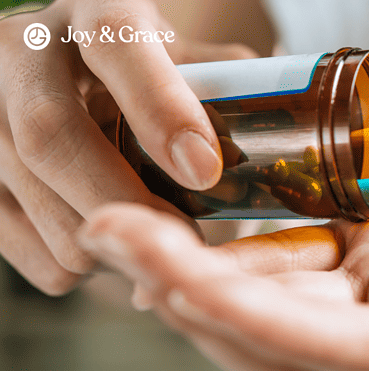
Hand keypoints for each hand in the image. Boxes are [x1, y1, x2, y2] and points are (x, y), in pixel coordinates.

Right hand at [0, 0, 256, 293]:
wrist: (87, 74)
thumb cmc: (161, 77)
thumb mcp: (200, 68)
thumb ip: (234, 107)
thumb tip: (263, 174)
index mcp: (98, 11)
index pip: (115, 45)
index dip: (159, 110)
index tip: (204, 171)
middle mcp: (26, 49)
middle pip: (51, 134)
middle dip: (123, 201)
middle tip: (183, 239)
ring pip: (31, 197)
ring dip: (104, 239)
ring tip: (150, 237)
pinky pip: (18, 243)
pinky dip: (72, 264)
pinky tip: (106, 243)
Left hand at [79, 144, 368, 370]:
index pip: (368, 355)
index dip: (276, 327)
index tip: (182, 284)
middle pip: (296, 340)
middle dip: (199, 296)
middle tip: (111, 232)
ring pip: (282, 306)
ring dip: (200, 270)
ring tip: (120, 220)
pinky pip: (301, 261)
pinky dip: (242, 242)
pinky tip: (189, 208)